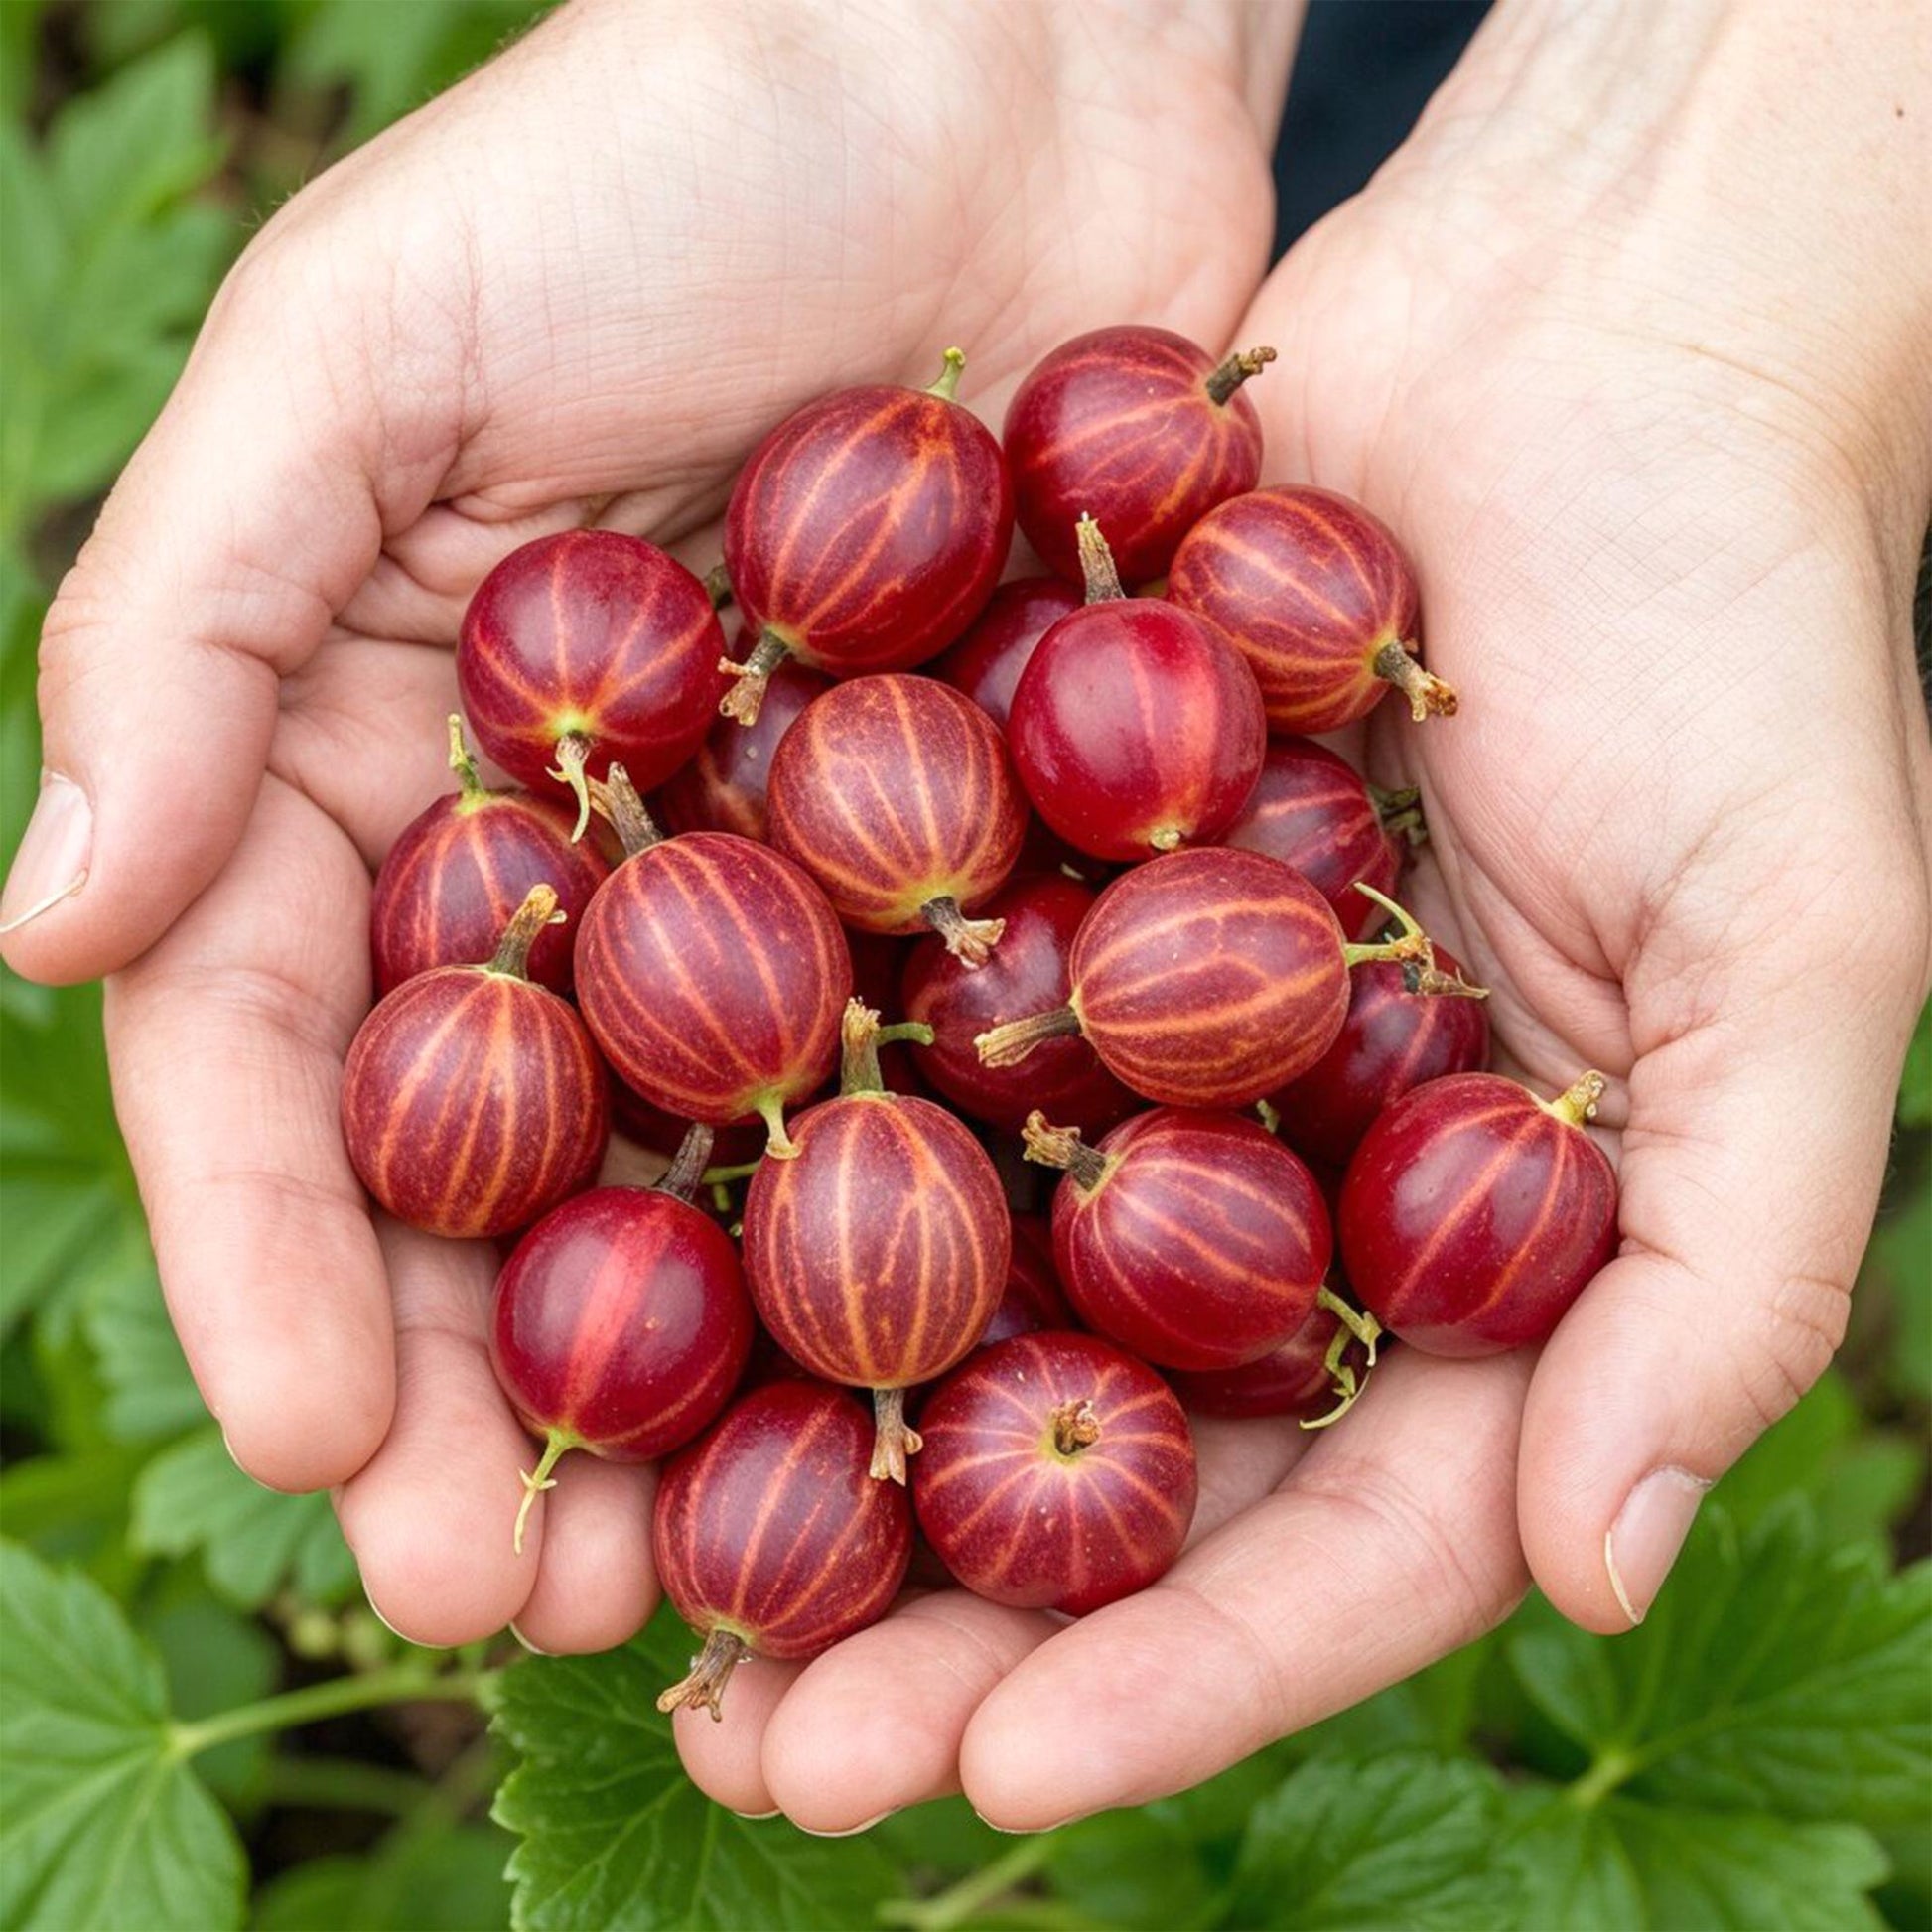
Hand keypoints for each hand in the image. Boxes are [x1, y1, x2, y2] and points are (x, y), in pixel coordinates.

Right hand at [0, 0, 1295, 1648]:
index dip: (295, 1272)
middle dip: (502, 1403)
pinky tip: (953, 1421)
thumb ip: (190, 620)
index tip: (324, 1458)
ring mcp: (795, 891)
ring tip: (725, 1598)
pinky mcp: (992, 869)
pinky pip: (960, 1089)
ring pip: (729, 1196)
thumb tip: (34, 923)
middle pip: (517, 1190)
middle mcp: (586, 869)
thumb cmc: (657, 156)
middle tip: (526, 1606)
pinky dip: (947, 1252)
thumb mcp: (364, 343)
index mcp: (397, 772)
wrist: (994, 67)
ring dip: (715, 1404)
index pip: (302, 1067)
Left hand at [666, 0, 1931, 1830]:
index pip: (1323, 1528)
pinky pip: (869, 1041)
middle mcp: (1271, 1180)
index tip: (988, 1774)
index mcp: (1456, 1257)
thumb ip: (1719, 1271)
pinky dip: (748, 1151)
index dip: (1171, 1670)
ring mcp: (1124, 1040)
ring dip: (788, 1443)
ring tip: (623, 1582)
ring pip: (945, 1287)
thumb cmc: (1735, 635)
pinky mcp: (1008, 887)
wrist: (1574, 340)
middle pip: (1097, 1457)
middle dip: (931, 1620)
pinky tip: (599, 1253)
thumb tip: (1603, 1571)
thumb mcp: (1794, 957)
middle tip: (749, 1752)